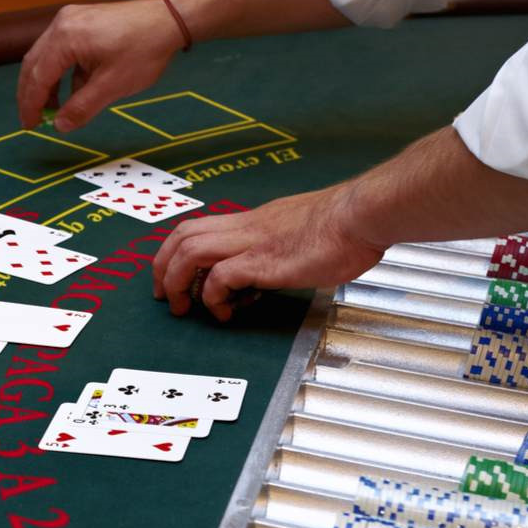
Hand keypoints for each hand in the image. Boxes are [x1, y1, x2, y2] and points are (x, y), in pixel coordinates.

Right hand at [17, 0, 182, 131]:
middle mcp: (61, 24)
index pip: (38, 77)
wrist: (169, 19)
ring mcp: (70, 19)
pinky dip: (63, 72)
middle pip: (34, 64)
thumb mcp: (112, 86)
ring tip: (54, 110)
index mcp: (65, 38)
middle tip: (32, 120)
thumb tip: (59, 126)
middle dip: (32, 94)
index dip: (31, 105)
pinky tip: (75, 90)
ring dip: (48, 84)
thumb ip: (82, 107)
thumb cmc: (143, 50)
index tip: (30, 126)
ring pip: (46, 57)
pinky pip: (62, 50)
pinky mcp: (81, 21)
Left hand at [151, 185, 385, 320]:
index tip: (174, 276)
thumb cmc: (346, 224)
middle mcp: (246, 228)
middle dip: (163, 266)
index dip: (177, 250)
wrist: (363, 215)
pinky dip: (214, 297)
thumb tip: (281, 265)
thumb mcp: (302, 231)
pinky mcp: (264, 262)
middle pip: (183, 236)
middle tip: (164, 296)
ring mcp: (253, 243)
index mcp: (253, 221)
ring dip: (178, 282)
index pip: (200, 227)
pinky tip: (226, 313)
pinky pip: (221, 277)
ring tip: (184, 309)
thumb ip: (284, 245)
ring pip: (191, 252)